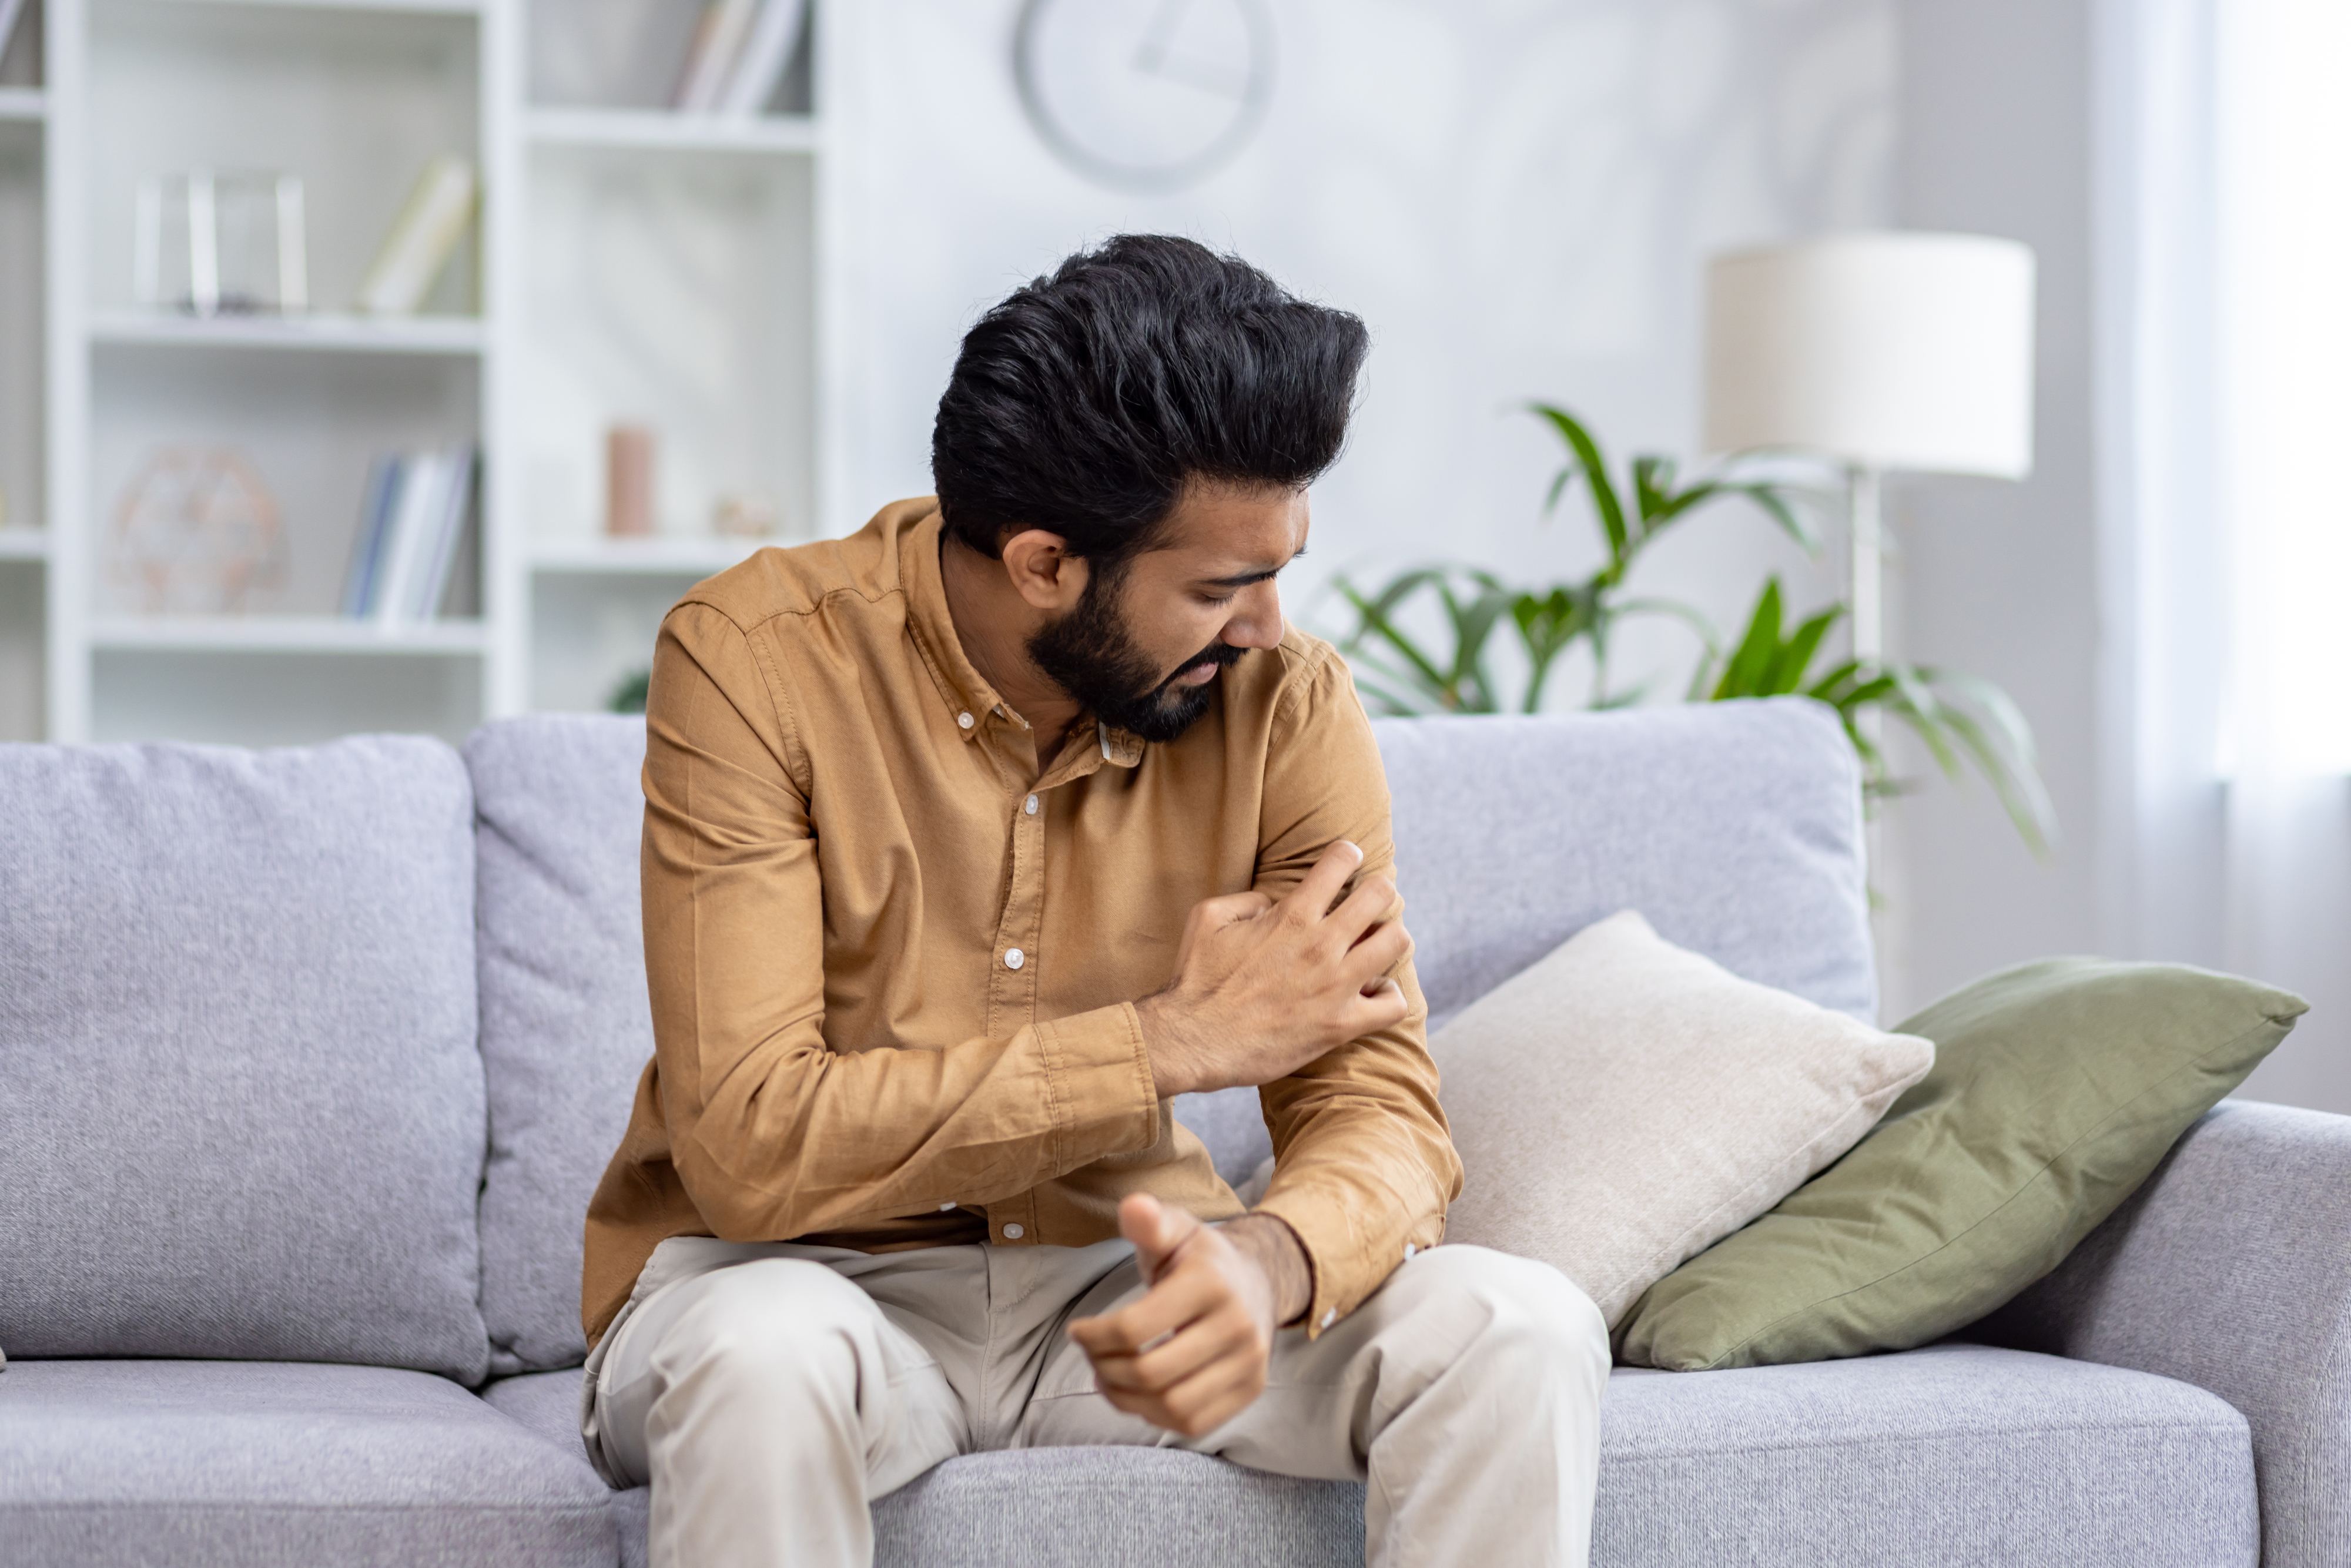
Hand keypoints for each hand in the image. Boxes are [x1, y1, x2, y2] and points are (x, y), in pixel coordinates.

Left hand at [1067, 1195, 1307, 1437]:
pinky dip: (1155, 1416)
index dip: (1093, 1336)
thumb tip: (1133, 1207)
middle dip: (1105, 1369)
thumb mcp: (1174, 1229)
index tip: (1076, 1330)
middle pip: (1150, 1372)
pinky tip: (1137, 1395)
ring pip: (1172, 1406)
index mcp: (1211, 1283)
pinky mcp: (1250, 1390)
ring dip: (1126, 1399)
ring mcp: (1249, 1363)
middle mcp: (1238, 1326)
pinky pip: (1194, 1422)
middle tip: (1090, 1357)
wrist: (1255, 1282)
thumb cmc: (1198, 1258)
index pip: (1135, 1328)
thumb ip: (1149, 1222)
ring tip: (1107, 1378)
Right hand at [1137, 840, 1411, 1097]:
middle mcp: (1321, 945)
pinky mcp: (1341, 1025)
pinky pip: (1393, 1004)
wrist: (1194, 1041)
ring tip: (1373, 947)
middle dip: (1377, 892)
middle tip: (1366, 905)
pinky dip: (1388, 996)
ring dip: (1389, 939)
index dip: (1347, 856)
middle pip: (1381, 894)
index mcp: (1291, 915)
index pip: (1341, 861)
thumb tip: (1274, 902)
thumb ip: (1248, 900)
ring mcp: (1335, 986)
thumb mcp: (1208, 919)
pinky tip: (1371, 993)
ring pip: (1397, 942)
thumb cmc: (1197, 980)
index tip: (1345, 863)